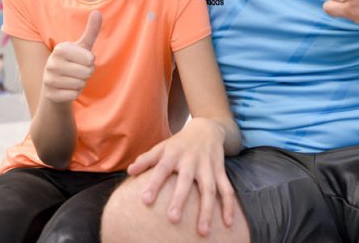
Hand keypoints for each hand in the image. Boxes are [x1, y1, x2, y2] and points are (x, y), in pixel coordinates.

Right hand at [41, 10, 100, 103]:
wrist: (54, 82)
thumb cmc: (72, 61)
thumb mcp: (82, 46)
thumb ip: (91, 30)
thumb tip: (97, 12)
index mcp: (60, 49)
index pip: (90, 59)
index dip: (90, 61)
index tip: (82, 60)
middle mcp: (51, 63)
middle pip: (87, 73)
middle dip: (87, 73)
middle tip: (77, 70)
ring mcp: (49, 80)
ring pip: (81, 85)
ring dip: (80, 83)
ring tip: (71, 78)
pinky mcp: (50, 95)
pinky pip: (74, 95)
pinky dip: (74, 93)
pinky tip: (67, 88)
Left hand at [126, 119, 236, 236]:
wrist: (207, 128)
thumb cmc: (179, 143)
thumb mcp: (162, 147)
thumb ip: (147, 159)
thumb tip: (129, 171)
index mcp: (174, 154)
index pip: (162, 169)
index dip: (154, 183)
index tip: (145, 200)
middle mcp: (191, 160)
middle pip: (186, 180)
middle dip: (180, 199)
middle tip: (173, 219)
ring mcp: (207, 166)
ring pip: (209, 189)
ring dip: (207, 210)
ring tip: (203, 231)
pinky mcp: (220, 170)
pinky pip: (226, 189)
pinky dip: (229, 206)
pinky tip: (228, 223)